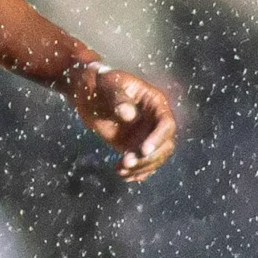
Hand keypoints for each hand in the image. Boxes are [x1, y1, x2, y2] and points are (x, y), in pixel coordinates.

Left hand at [65, 62, 176, 181]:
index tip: (143, 150)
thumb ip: (119, 98)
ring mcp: (147, 135)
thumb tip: (129, 115)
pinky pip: (142, 164)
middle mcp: (155, 122)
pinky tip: (121, 173)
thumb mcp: (111, 85)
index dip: (158, 138)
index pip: (166, 124)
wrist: (91, 94)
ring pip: (155, 158)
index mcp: (155, 103)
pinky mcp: (135, 146)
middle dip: (148, 158)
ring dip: (140, 167)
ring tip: (121, 169)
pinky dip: (134, 172)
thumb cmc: (104, 84)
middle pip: (165, 146)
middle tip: (127, 162)